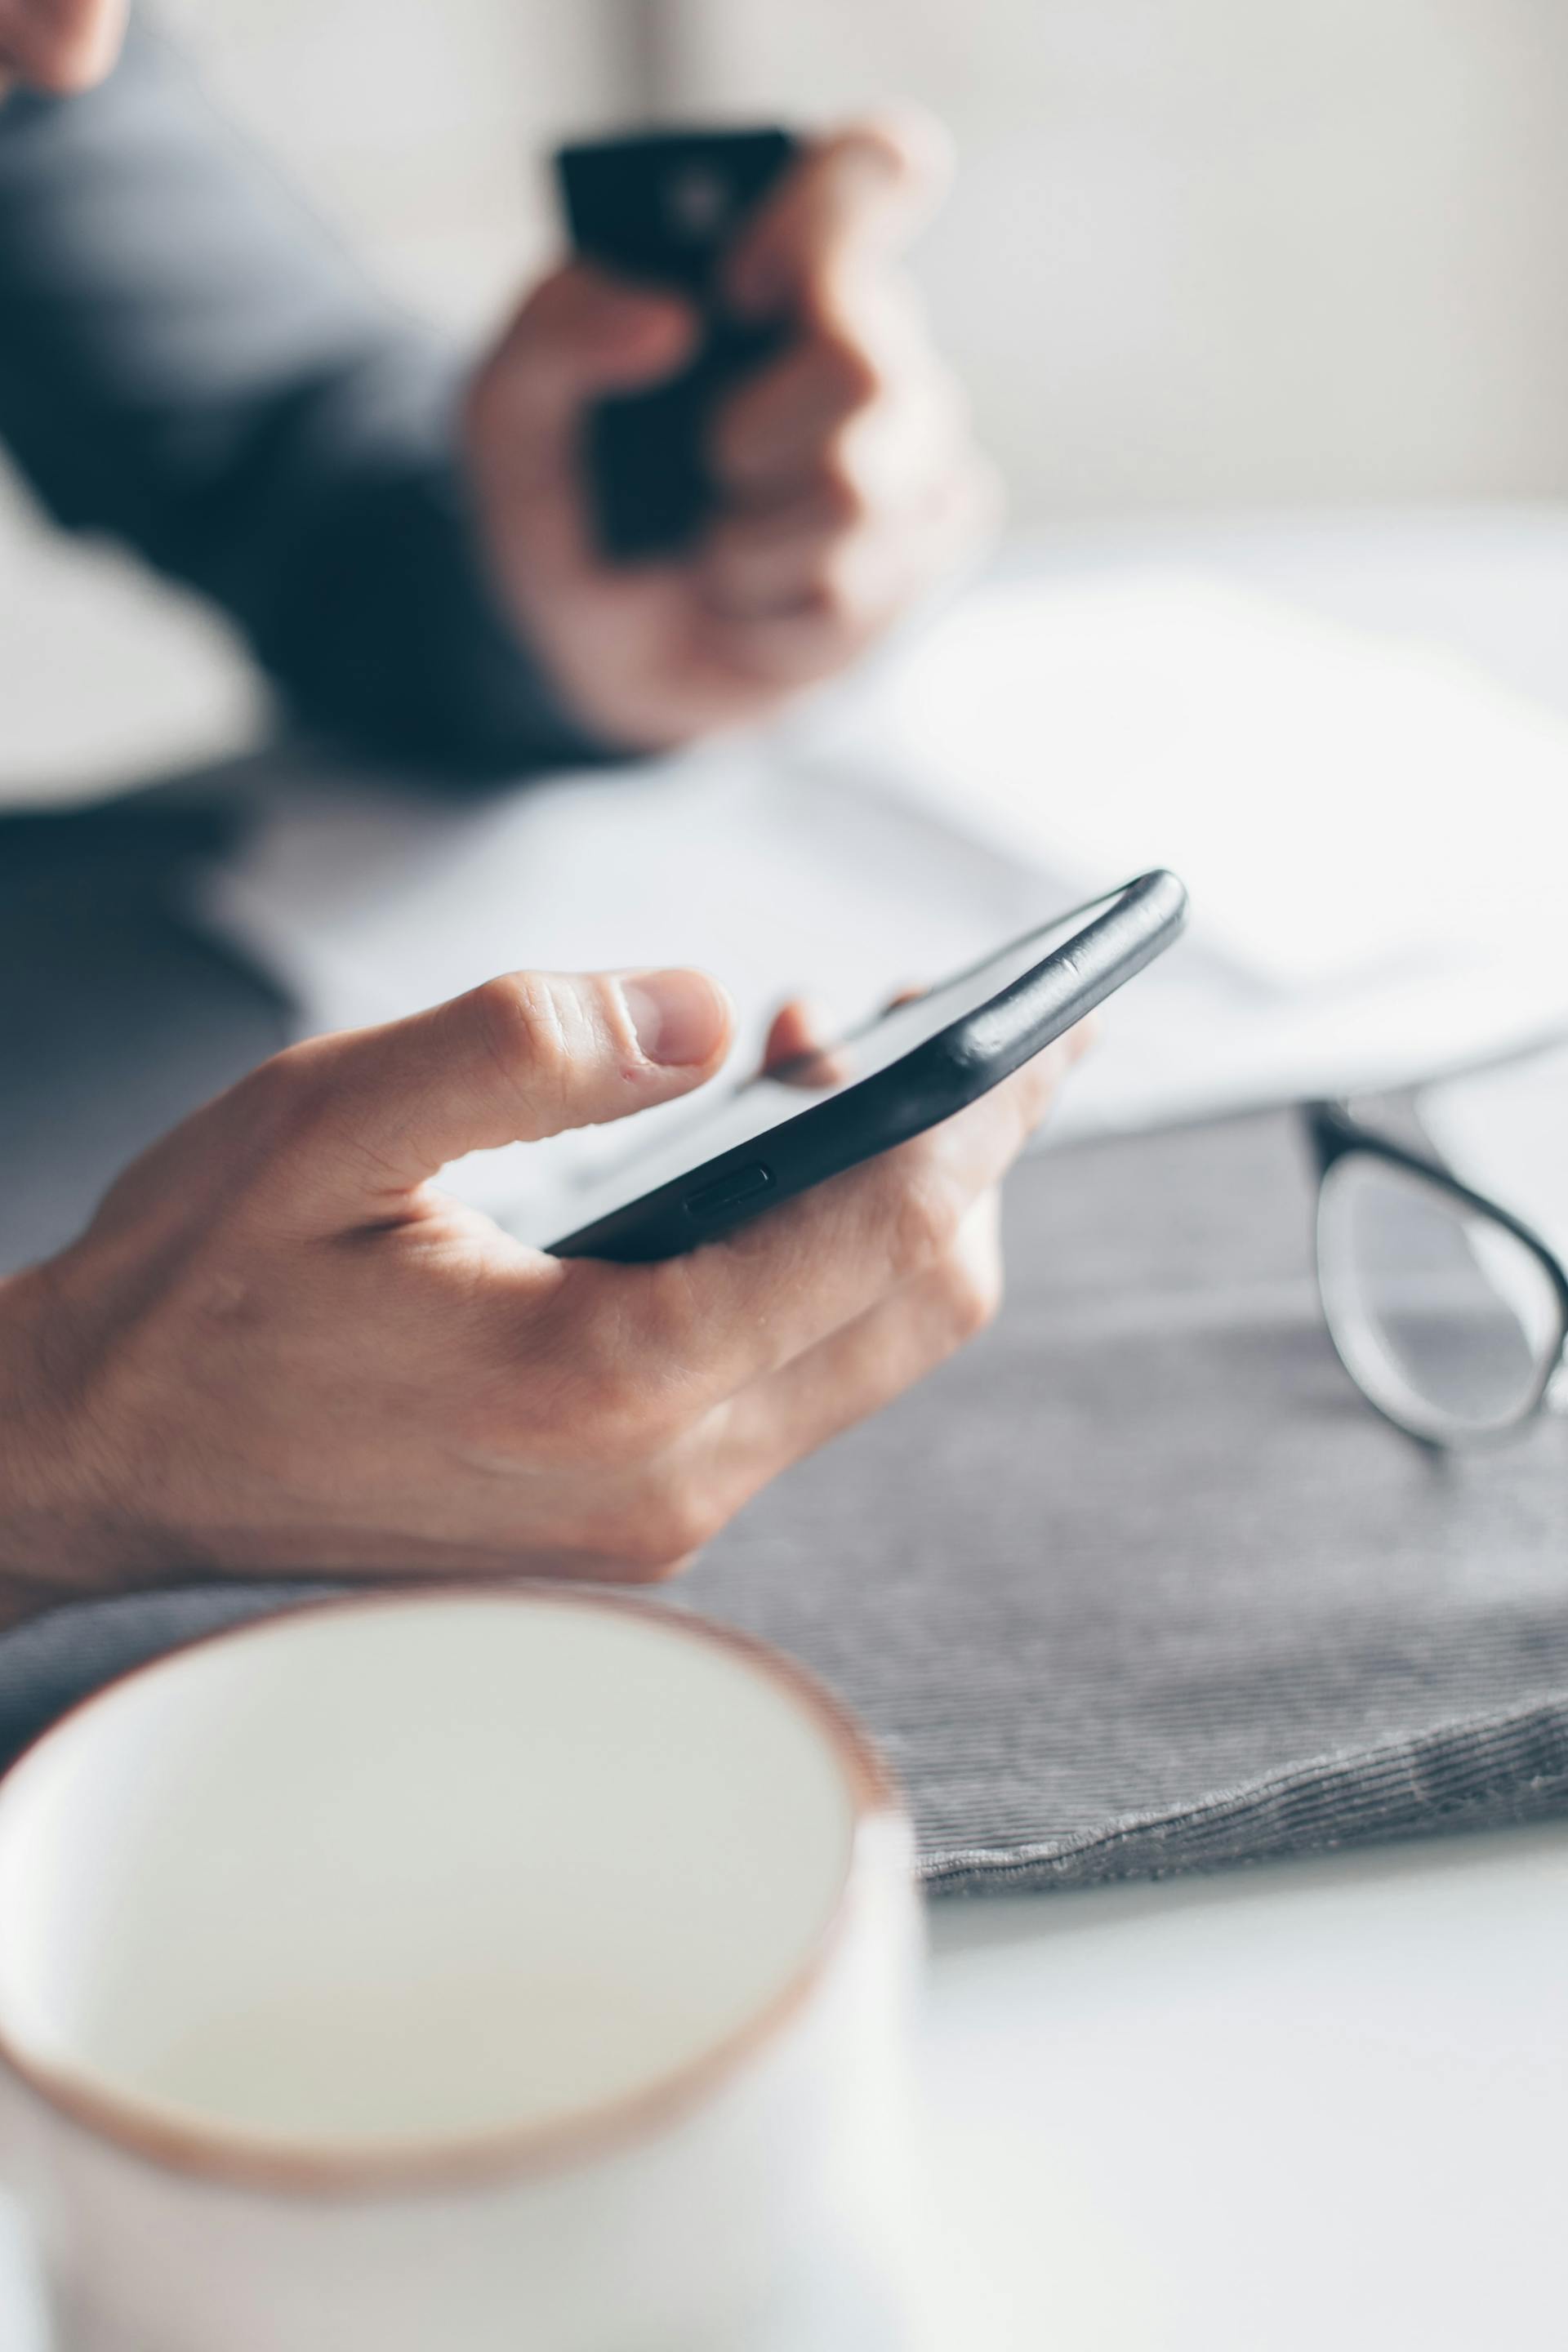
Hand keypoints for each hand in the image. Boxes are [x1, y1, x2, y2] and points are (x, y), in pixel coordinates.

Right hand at [0, 968, 1086, 1626]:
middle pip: (922, 1305)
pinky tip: (764, 1171)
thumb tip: (708, 1014)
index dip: (985, 1105)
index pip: (883, 1232)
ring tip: (822, 1066)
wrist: (102, 1465)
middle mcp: (667, 1480)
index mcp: (607, 1380)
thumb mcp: (328, 1120)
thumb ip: (526, 1046)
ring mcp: (660, 1518)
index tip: (1046, 1009)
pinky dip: (823, 1267)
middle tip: (906, 1008)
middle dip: (964, 1149)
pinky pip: (801, 1382)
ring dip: (892, 1204)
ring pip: (875, 1349)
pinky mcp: (638, 1519)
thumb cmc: (198, 1290)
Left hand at [463, 109, 999, 751]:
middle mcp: (869, 348)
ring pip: (859, 501)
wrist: (589, 641)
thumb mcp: (506, 409)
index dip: (830, 212)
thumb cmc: (569, 496)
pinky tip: (743, 609)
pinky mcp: (918, 565)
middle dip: (747, 442)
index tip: (738, 284)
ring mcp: (910, 462)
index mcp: (780, 265)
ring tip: (709, 550)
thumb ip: (555, 337)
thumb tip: (665, 320)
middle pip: (866, 373)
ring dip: (744, 549)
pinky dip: (766, 622)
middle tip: (702, 463)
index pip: (871, 170)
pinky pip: (853, 600)